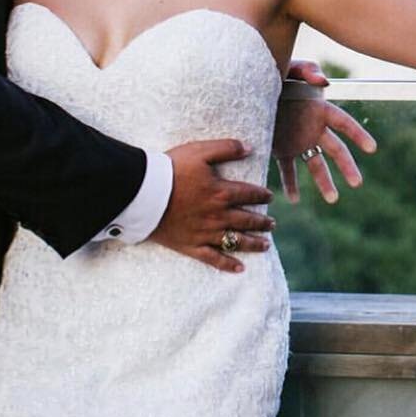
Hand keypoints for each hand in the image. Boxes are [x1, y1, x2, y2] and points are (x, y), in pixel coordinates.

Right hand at [152, 139, 274, 272]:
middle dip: (262, 222)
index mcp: (222, 192)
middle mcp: (218, 215)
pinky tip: (240, 268)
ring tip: (265, 245)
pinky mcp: (191, 246)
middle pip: (247, 220)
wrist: (143, 192)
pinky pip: (213, 258)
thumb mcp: (200, 151)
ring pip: (236, 241)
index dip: (262, 195)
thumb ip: (227, 148)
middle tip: (272, 224)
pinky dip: (228, 264)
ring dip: (253, 243)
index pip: (249, 194)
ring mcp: (206, 233)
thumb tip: (250, 148)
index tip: (270, 197)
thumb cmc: (171, 169)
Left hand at [273, 60, 376, 204]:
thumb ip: (308, 70)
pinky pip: (288, 169)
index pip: (344, 123)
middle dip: (347, 166)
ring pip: (315, 164)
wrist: (251, 88)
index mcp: (319, 109)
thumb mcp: (290, 68)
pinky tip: (293, 200)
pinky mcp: (281, 148)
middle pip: (336, 150)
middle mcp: (313, 128)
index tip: (372, 149)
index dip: (359, 135)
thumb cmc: (275, 73)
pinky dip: (290, 184)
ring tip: (333, 199)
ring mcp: (299, 140)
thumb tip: (325, 81)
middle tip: (357, 183)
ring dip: (324, 182)